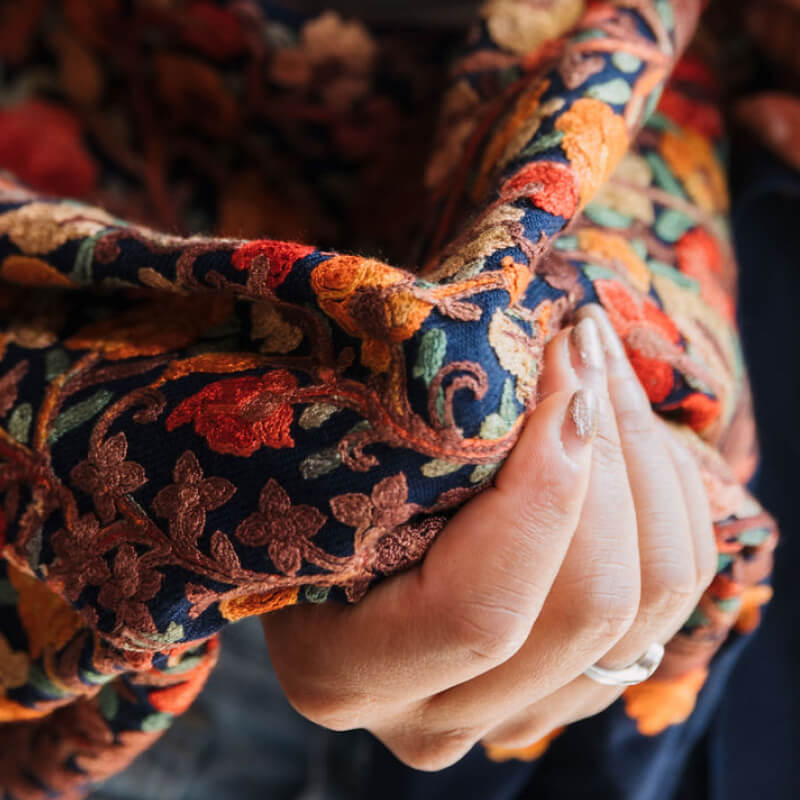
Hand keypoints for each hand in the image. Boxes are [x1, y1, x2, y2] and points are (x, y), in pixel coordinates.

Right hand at [260, 306, 715, 769]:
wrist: (330, 548)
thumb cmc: (310, 491)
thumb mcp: (325, 470)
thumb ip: (404, 438)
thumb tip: (540, 354)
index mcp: (345, 674)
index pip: (479, 610)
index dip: (542, 491)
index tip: (559, 373)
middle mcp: (436, 719)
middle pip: (587, 608)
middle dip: (604, 454)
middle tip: (582, 344)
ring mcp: (520, 713)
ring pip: (648, 606)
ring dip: (642, 463)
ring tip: (604, 364)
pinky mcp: (581, 687)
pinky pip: (676, 600)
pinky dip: (670, 500)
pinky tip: (630, 430)